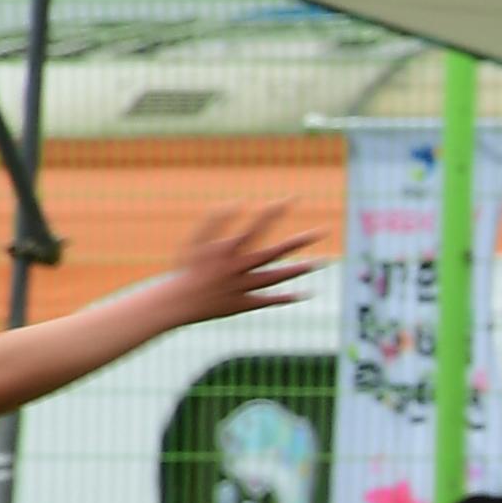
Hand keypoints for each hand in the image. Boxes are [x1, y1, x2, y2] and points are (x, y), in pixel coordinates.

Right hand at [159, 202, 318, 330]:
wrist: (178, 303)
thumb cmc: (188, 268)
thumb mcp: (196, 242)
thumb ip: (214, 221)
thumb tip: (234, 202)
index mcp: (228, 250)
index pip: (256, 226)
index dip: (274, 212)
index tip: (292, 198)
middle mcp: (239, 268)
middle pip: (274, 252)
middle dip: (299, 241)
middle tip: (324, 231)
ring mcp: (243, 287)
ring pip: (276, 277)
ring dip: (299, 269)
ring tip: (321, 261)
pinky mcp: (244, 304)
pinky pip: (268, 301)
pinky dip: (285, 298)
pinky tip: (305, 293)